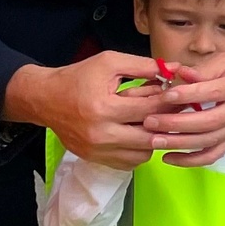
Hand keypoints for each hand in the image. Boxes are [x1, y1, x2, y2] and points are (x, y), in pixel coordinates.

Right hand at [7, 52, 168, 169]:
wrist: (44, 99)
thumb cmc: (77, 77)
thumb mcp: (109, 62)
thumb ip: (143, 65)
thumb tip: (174, 69)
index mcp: (104, 108)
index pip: (150, 110)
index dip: (170, 102)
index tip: (181, 95)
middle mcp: (100, 134)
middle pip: (150, 137)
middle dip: (167, 123)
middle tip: (175, 112)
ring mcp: (97, 150)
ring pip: (143, 154)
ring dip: (155, 140)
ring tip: (156, 123)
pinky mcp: (94, 158)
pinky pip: (129, 162)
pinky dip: (139, 151)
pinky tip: (140, 134)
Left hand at [142, 43, 224, 166]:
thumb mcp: (224, 60)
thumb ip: (201, 70)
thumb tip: (177, 75)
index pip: (212, 93)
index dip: (188, 95)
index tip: (165, 96)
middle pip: (208, 122)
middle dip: (177, 124)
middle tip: (150, 121)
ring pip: (208, 141)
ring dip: (179, 143)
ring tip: (153, 140)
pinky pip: (212, 155)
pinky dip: (190, 161)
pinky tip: (167, 158)